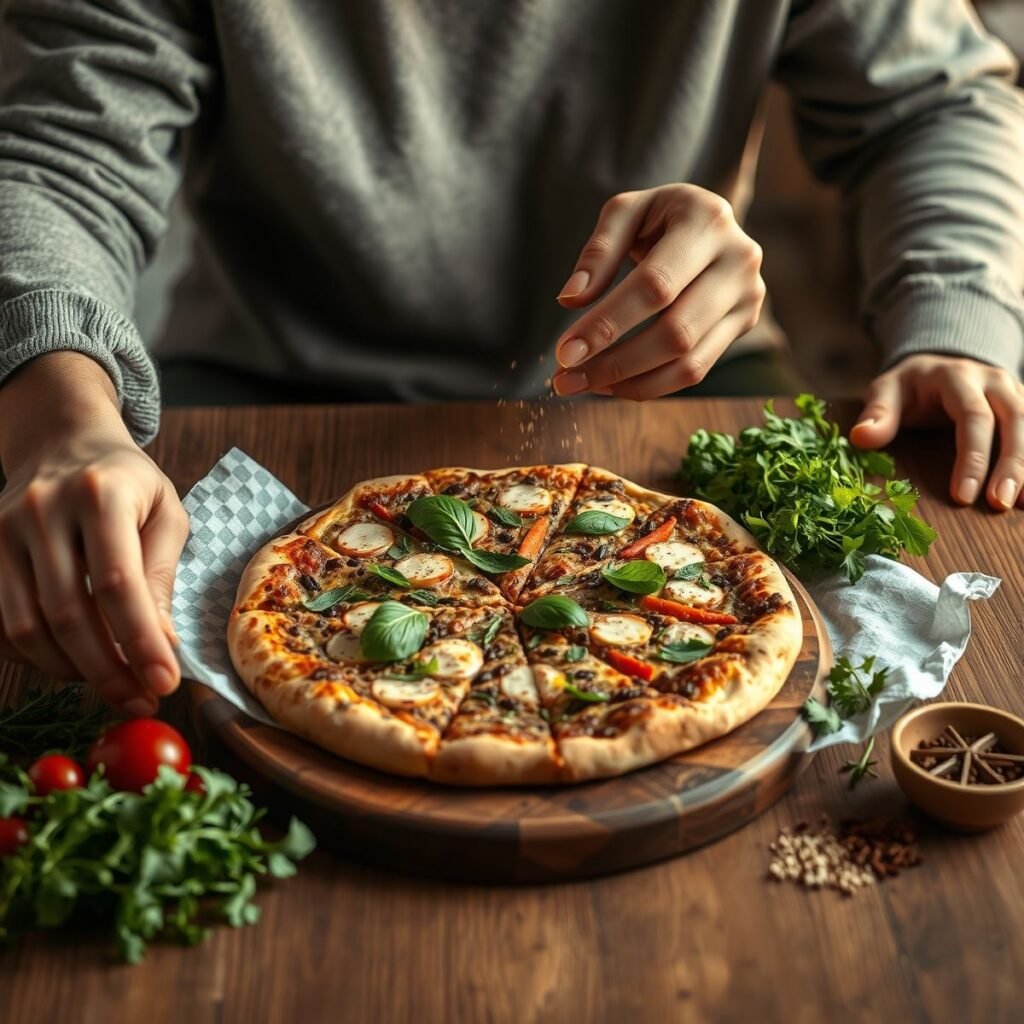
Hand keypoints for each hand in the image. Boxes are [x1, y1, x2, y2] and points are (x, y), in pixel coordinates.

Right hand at [0, 354, 188, 713]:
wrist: (64, 441)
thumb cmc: (128, 483)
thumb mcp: (165, 514)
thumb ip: (162, 575)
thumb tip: (160, 646)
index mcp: (102, 495)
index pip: (118, 583)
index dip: (140, 641)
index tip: (165, 683)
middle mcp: (44, 510)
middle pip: (68, 614)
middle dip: (108, 670)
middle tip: (140, 699)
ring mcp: (3, 530)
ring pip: (26, 626)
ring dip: (71, 670)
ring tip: (112, 683)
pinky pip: (0, 623)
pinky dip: (35, 656)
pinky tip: (72, 662)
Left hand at [551, 184, 765, 398]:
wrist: (709, 221)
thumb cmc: (659, 216)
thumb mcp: (626, 212)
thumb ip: (598, 252)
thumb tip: (571, 300)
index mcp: (707, 221)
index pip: (655, 286)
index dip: (608, 323)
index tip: (565, 352)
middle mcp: (738, 260)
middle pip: (675, 332)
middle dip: (615, 362)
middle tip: (565, 380)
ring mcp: (748, 297)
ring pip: (688, 361)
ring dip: (630, 382)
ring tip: (582, 385)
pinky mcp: (744, 324)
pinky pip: (696, 370)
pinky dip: (651, 385)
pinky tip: (612, 385)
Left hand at [851, 354, 1023, 510]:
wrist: (937, 364)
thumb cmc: (909, 386)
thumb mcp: (886, 390)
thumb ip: (877, 413)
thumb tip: (861, 438)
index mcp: (957, 376)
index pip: (972, 417)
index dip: (972, 457)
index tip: (963, 496)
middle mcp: (993, 381)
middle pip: (1015, 420)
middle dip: (1012, 464)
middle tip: (1000, 503)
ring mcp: (1015, 391)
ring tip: (1023, 503)